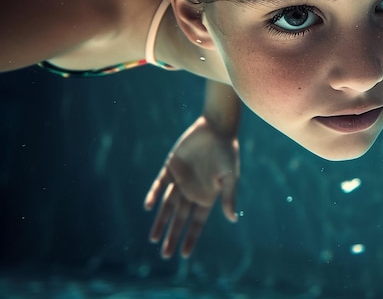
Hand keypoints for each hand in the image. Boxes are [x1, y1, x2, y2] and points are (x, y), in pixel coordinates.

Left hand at [144, 116, 239, 257]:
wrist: (217, 127)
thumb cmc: (227, 151)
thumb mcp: (231, 176)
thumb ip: (230, 196)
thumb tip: (232, 219)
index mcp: (207, 196)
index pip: (196, 222)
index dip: (190, 237)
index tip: (183, 254)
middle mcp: (192, 191)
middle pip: (179, 218)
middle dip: (172, 235)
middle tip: (165, 254)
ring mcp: (180, 179)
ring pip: (167, 205)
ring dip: (160, 220)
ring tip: (153, 239)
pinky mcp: (171, 167)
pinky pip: (160, 184)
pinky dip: (154, 194)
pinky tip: (149, 206)